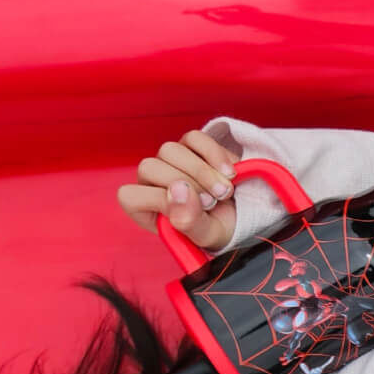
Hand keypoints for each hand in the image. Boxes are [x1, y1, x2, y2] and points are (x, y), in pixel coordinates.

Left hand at [117, 129, 240, 250]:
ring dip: (201, 171)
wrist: (243, 214)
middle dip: (185, 184)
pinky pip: (194, 138)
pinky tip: (229, 173)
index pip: (130, 196)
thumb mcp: (205, 235)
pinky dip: (214, 154)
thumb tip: (179, 191)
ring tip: (224, 191)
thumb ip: (188, 221)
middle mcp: (152, 180)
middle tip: (213, 203)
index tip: (190, 210)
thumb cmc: (217, 228)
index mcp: (144, 208)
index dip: (158, 200)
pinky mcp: (191, 144)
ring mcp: (170, 159)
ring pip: (170, 150)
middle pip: (150, 167)